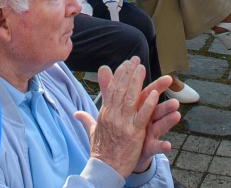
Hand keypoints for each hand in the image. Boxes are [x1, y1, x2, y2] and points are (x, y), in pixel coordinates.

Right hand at [73, 59, 170, 177]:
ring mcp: (123, 124)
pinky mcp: (133, 134)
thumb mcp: (92, 131)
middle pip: (120, 90)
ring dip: (137, 82)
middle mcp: (113, 116)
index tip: (126, 63)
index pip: (111, 89)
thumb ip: (86, 119)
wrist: (104, 170)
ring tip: (142, 68)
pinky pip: (142, 116)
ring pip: (130, 99)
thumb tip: (76, 113)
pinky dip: (148, 104)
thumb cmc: (100, 151)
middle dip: (128, 73)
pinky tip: (154, 94)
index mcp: (105, 114)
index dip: (119, 75)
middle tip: (136, 60)